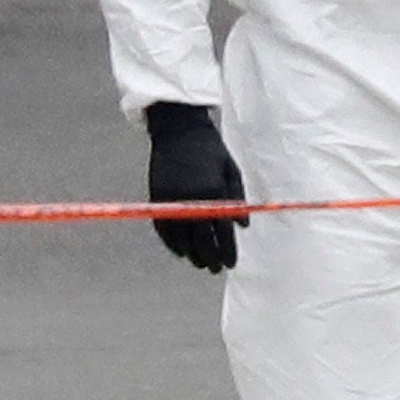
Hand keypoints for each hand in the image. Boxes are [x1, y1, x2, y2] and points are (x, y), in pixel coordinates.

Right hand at [144, 99, 245, 272]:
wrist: (179, 130)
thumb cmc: (211, 149)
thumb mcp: (231, 170)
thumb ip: (238, 199)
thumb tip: (242, 226)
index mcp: (214, 192)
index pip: (222, 232)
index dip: (227, 251)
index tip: (231, 264)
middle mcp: (192, 199)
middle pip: (201, 241)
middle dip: (210, 258)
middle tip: (216, 269)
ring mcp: (172, 200)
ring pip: (181, 239)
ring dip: (191, 255)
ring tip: (200, 263)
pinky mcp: (157, 198)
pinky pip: (163, 230)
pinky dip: (172, 244)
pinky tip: (181, 252)